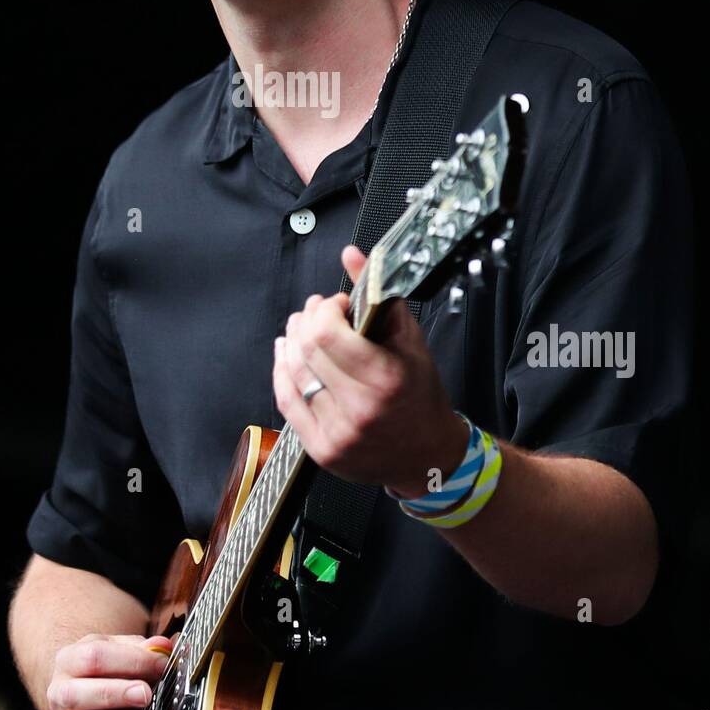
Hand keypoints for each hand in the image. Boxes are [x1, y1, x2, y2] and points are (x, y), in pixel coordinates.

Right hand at [47, 632, 174, 709]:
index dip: (133, 658)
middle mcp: (62, 678)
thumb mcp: (119, 657)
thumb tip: (165, 646)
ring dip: (108, 707)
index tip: (161, 665)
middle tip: (146, 693)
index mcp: (74, 654)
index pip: (99, 651)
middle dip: (119, 683)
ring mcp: (60, 708)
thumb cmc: (101, 675)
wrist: (79, 698)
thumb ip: (142, 650)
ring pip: (76, 700)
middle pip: (86, 671)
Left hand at [272, 245, 467, 497]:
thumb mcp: (411, 340)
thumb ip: (379, 294)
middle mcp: (359, 409)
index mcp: (385, 379)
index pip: (328, 334)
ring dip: (293, 341)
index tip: (339, 304)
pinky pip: (286, 400)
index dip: (325, 309)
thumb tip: (350, 254)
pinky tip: (287, 355)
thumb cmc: (421, 395)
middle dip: (307, 319)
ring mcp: (337, 433)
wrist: (427, 455)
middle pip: (306, 349)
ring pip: (292, 372)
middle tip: (318, 311)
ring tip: (303, 329)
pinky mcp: (321, 449)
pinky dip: (282, 370)